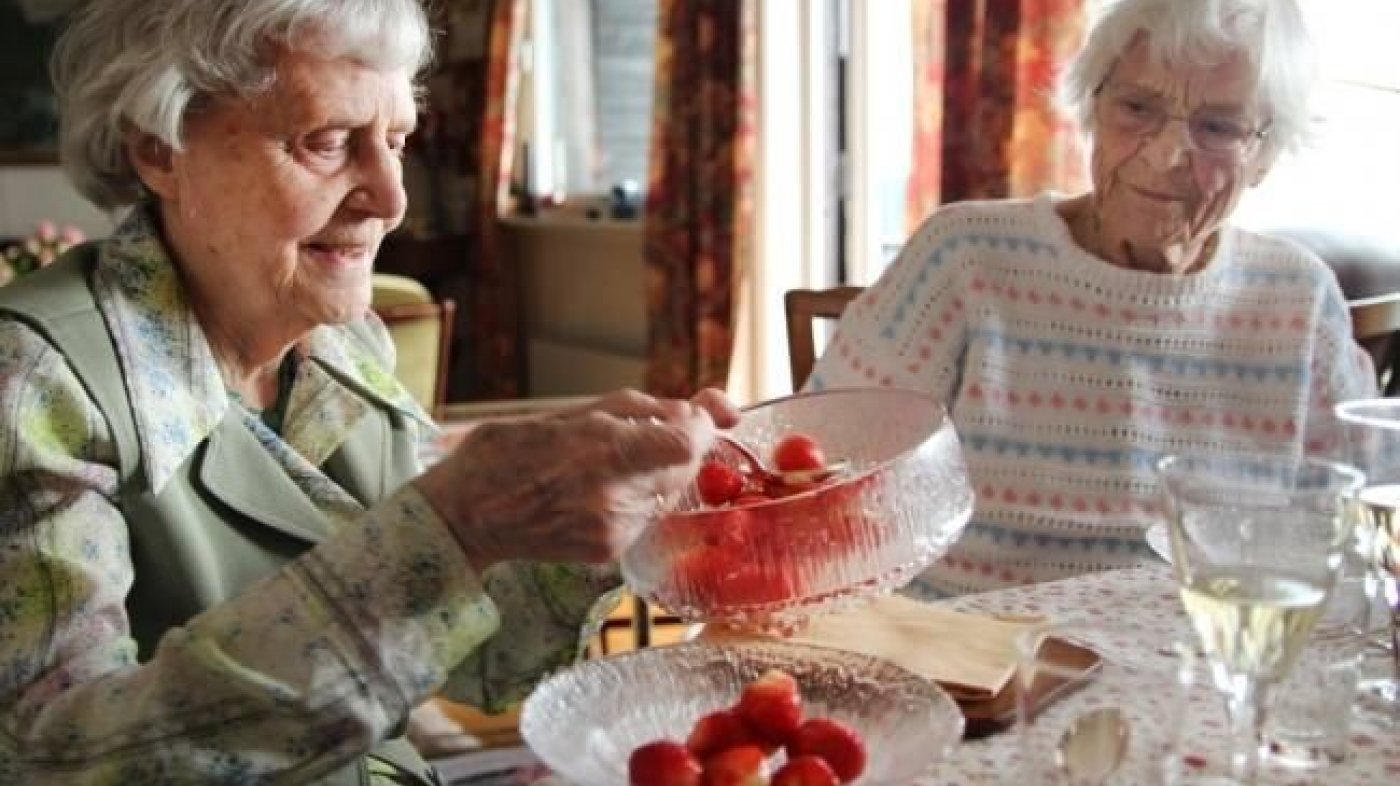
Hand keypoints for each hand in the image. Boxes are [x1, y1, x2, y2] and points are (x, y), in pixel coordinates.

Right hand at [414, 388, 729, 571]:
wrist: (465, 515)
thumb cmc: (508, 452)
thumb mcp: (569, 413)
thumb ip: (637, 411)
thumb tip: (692, 412)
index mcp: (604, 449)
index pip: (689, 442)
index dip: (703, 426)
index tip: (696, 417)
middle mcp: (615, 494)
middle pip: (686, 468)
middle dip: (677, 448)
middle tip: (643, 437)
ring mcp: (613, 528)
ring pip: (667, 493)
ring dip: (654, 475)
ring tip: (604, 467)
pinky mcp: (608, 552)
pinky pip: (644, 517)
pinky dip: (634, 501)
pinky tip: (595, 494)